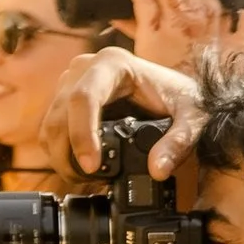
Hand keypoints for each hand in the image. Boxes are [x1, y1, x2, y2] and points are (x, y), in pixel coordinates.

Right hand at [39, 47, 207, 190]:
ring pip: (51, 123)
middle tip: (87, 180)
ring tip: (86, 177)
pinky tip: (81, 167)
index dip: (82, 134)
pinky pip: (53, 127)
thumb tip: (157, 170)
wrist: (177, 90)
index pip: (84, 98)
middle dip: (67, 153)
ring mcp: (73, 82)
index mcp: (114, 64)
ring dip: (61, 155)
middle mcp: (86, 68)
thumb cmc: (183, 98)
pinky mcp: (68, 98)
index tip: (91, 166)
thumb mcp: (192, 119)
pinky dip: (61, 150)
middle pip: (61, 113)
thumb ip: (178, 143)